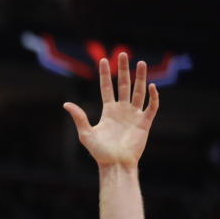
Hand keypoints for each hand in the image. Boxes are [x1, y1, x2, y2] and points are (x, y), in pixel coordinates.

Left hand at [64, 53, 158, 168]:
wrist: (115, 164)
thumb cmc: (99, 152)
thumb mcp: (86, 134)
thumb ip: (79, 117)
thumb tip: (66, 104)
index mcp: (108, 111)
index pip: (106, 88)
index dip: (105, 74)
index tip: (103, 60)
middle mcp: (122, 110)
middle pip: (124, 85)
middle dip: (124, 70)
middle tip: (124, 54)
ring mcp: (134, 115)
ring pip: (139, 92)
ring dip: (141, 78)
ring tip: (141, 63)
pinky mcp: (144, 123)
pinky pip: (151, 107)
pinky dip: (153, 97)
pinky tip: (152, 86)